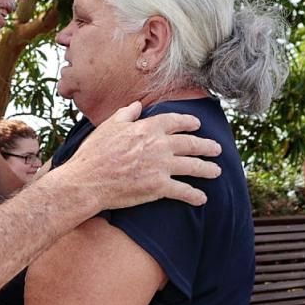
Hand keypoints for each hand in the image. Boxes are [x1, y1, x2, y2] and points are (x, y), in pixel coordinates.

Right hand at [68, 101, 222, 208]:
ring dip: (207, 169)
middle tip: (217, 148)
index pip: (175, 121)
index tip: (197, 125)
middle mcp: (159, 145)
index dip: (189, 122)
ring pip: (193, 166)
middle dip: (207, 146)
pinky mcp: (159, 187)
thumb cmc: (94, 154)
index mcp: (147, 128)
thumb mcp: (108, 126)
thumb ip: (126, 114)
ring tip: (216, 171)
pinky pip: (183, 191)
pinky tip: (202, 198)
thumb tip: (136, 106)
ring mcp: (161, 166)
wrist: (88, 181)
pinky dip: (195, 195)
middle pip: (191, 143)